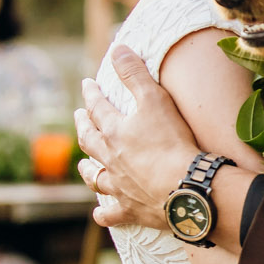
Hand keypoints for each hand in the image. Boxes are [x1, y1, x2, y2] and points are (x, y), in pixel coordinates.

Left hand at [76, 44, 199, 229]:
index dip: (92, 94)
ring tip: (83, 165)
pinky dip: (105, 213)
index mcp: (115, 131)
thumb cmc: (172, 142)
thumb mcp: (155, 99)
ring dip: (88, 170)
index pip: (98, 108)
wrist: (184, 187)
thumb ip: (135, 74)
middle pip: (90, 141)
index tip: (87, 84)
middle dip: (84, 126)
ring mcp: (119, 186)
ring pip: (96, 177)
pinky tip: (100, 213)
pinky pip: (112, 213)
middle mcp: (111, 159)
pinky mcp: (131, 209)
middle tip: (79, 117)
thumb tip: (116, 50)